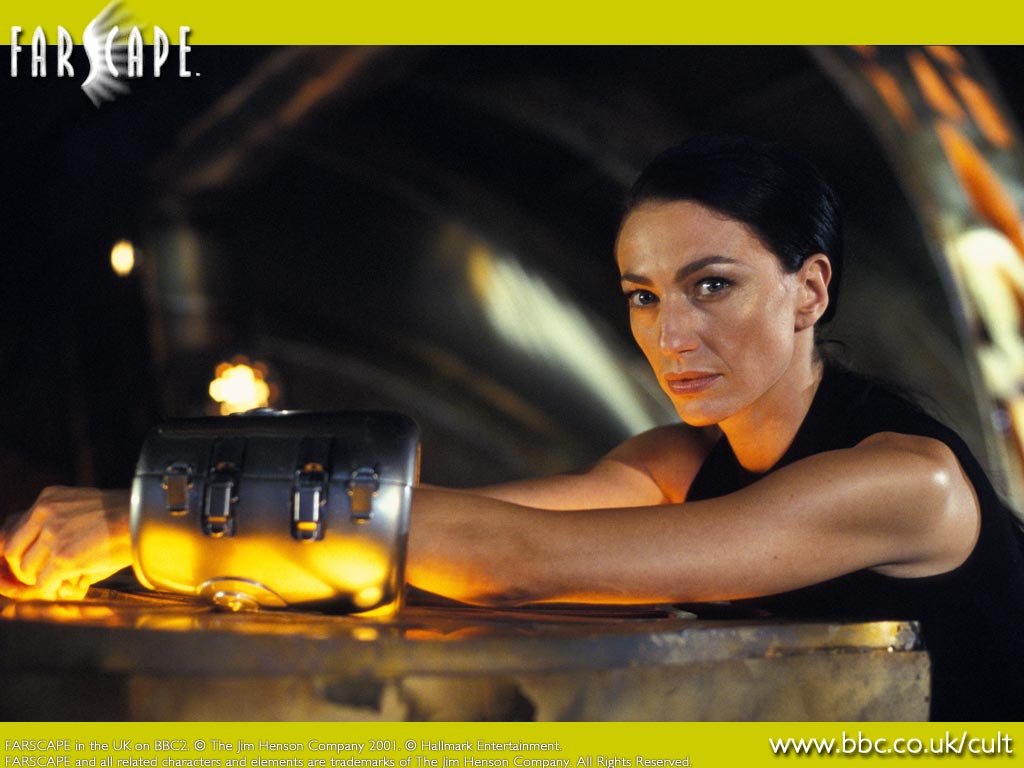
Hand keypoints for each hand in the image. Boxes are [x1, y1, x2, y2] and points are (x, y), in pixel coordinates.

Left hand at [0, 486, 132, 599]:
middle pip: (13, 551)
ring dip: (43, 579)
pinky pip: (43, 584)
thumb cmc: (124, 518)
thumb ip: (58, 525)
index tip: (32, 563)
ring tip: (64, 579)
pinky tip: (70, 586)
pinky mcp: (63, 557)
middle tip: (45, 575)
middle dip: (27, 568)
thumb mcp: (83, 509)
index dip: (22, 551)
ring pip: (26, 570)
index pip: (14, 529)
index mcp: (49, 498)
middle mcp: (45, 513)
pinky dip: (53, 591)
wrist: (147, 520)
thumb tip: (42, 558)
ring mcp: (53, 535)